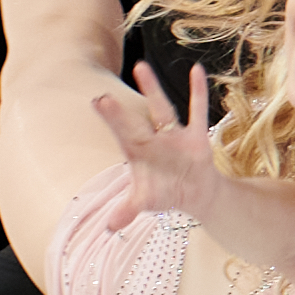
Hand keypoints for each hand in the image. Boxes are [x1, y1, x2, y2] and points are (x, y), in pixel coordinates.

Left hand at [95, 64, 216, 228]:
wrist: (196, 193)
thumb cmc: (164, 191)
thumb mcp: (145, 202)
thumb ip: (128, 210)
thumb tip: (109, 227)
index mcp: (138, 154)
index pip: (122, 136)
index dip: (111, 121)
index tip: (96, 102)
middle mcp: (153, 140)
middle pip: (135, 123)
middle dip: (121, 113)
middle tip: (104, 95)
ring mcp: (174, 136)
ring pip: (162, 109)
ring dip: (152, 89)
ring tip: (140, 66)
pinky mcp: (197, 138)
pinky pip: (198, 112)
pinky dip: (198, 92)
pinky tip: (197, 70)